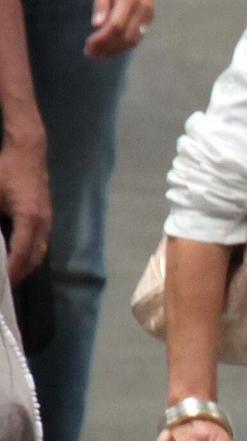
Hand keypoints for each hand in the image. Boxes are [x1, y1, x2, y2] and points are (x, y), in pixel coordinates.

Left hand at [0, 126, 49, 282]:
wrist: (28, 150)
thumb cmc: (6, 170)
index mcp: (30, 218)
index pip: (21, 252)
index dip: (11, 270)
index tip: (1, 284)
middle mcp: (43, 222)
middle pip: (35, 258)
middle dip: (19, 275)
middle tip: (3, 289)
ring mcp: (47, 219)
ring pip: (40, 251)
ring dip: (26, 266)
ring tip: (9, 278)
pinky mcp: (46, 216)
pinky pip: (41, 243)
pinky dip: (30, 255)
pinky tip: (17, 259)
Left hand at [84, 0, 157, 57]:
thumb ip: (101, 4)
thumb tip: (96, 25)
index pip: (115, 27)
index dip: (101, 40)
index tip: (87, 46)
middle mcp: (142, 9)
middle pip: (125, 37)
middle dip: (107, 48)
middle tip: (90, 53)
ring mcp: (148, 13)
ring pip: (134, 39)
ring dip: (116, 49)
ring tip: (99, 53)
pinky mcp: (150, 15)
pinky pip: (139, 35)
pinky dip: (125, 43)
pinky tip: (112, 45)